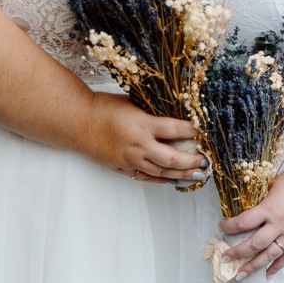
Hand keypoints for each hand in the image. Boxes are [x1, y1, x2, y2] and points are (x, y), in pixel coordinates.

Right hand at [83, 93, 206, 183]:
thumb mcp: (132, 102)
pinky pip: (146, 177)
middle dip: (192, 160)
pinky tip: (172, 180)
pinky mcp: (123, 169)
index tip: (202, 131)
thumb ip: (151, 112)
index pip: (175, 129)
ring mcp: (131, 160)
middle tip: (205, 160)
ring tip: (196, 174)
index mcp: (143, 124)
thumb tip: (173, 115)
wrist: (79, 122)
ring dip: (181, 174)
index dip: (192, 131)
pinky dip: (161, 179)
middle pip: (172, 158)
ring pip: (161, 172)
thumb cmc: (104, 107)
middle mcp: (140, 145)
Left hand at [219, 162, 283, 277]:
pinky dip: (275, 267)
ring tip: (240, 274)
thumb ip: (260, 203)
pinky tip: (266, 275)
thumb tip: (247, 213)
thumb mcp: (271, 187)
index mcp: (269, 209)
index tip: (221, 227)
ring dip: (253, 266)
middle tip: (224, 258)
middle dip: (237, 253)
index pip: (244, 222)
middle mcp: (278, 224)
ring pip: (269, 255)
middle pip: (254, 244)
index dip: (230, 227)